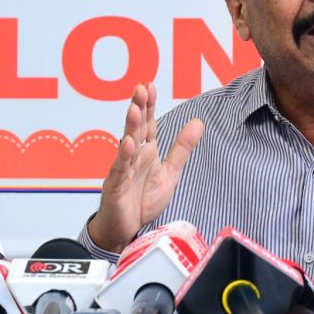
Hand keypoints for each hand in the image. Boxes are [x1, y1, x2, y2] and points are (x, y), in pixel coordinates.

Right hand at [89, 83, 203, 251]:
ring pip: (127, 144)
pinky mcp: (116, 185)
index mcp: (146, 152)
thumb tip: (198, 122)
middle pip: (137, 128)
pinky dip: (124, 156)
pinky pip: (120, 169)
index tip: (150, 85)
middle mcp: (133, 156)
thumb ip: (182, 148)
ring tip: (135, 108)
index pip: (148, 124)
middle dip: (139, 107)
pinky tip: (128, 143)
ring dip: (131, 126)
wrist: (125, 229)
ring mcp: (123, 169)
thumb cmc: (143, 199)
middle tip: (141, 88)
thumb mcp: (170, 172)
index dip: (149, 105)